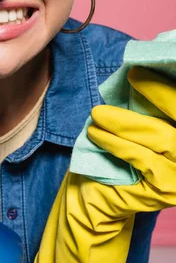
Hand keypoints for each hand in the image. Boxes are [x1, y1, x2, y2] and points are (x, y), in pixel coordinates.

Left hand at [87, 66, 175, 213]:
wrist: (101, 195)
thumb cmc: (125, 150)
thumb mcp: (143, 123)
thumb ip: (152, 106)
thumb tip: (143, 67)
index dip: (167, 89)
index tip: (144, 69)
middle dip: (158, 93)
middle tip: (131, 76)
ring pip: (162, 138)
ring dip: (127, 120)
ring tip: (98, 112)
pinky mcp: (165, 190)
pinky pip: (142, 159)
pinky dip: (117, 142)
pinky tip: (96, 133)